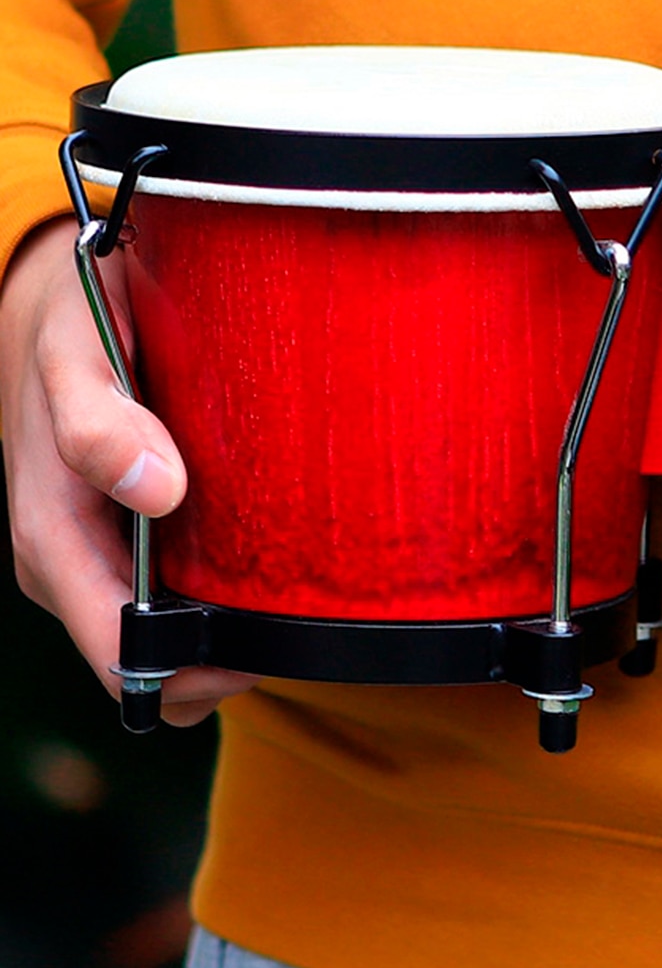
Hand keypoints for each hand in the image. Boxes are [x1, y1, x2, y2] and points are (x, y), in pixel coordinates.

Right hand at [0, 216, 254, 725]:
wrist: (62, 298)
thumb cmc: (70, 324)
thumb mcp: (75, 354)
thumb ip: (99, 424)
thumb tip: (157, 492)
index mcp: (52, 541)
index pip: (122, 656)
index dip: (191, 670)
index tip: (261, 641)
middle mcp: (76, 562)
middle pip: (157, 659)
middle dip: (225, 652)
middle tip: (303, 609)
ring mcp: (104, 551)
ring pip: (176, 627)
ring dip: (233, 619)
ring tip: (297, 577)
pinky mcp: (133, 532)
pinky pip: (184, 587)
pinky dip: (229, 584)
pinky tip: (274, 550)